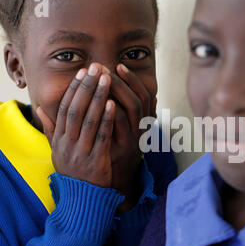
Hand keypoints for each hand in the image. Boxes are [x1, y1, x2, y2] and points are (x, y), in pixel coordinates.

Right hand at [37, 63, 115, 187]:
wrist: (82, 200)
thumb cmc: (73, 172)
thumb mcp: (57, 151)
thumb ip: (50, 129)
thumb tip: (39, 108)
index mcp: (59, 139)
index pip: (65, 108)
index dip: (74, 89)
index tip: (82, 72)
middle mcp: (68, 143)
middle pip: (76, 110)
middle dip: (87, 87)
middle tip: (96, 67)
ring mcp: (81, 152)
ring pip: (89, 120)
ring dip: (98, 98)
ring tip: (106, 79)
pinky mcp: (96, 160)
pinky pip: (102, 137)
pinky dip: (107, 120)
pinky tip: (113, 104)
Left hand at [102, 64, 155, 196]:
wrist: (115, 180)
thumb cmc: (117, 150)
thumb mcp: (126, 130)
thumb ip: (128, 112)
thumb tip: (138, 94)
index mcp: (145, 123)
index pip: (145, 95)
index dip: (133, 80)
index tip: (118, 65)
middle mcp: (143, 129)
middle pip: (138, 98)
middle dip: (121, 81)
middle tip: (104, 68)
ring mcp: (135, 138)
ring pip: (133, 107)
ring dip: (117, 90)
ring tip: (100, 78)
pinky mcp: (124, 147)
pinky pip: (120, 124)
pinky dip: (112, 110)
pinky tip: (99, 99)